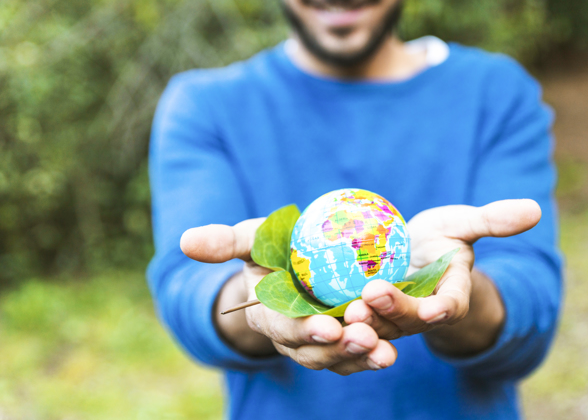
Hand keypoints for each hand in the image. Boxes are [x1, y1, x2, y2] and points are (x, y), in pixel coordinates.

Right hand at [180, 219, 397, 374]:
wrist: (297, 264)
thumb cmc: (272, 248)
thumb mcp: (251, 239)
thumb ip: (225, 242)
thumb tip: (185, 240)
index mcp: (267, 314)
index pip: (282, 326)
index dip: (302, 329)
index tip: (327, 326)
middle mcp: (292, 336)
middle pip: (313, 350)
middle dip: (338, 348)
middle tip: (364, 338)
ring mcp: (319, 343)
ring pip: (337, 358)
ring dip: (360, 357)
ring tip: (384, 353)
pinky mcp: (344, 341)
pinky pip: (358, 353)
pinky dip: (373, 355)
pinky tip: (392, 352)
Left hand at [343, 199, 540, 354]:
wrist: (411, 255)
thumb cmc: (441, 238)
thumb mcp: (464, 223)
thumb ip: (493, 220)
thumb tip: (535, 208)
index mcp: (451, 293)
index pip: (452, 304)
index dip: (446, 308)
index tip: (438, 308)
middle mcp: (423, 312)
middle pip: (410, 319)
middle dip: (393, 312)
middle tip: (371, 296)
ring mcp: (394, 318)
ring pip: (379, 327)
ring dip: (364, 324)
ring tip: (347, 311)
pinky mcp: (368, 316)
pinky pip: (355, 323)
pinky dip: (341, 322)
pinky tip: (320, 313)